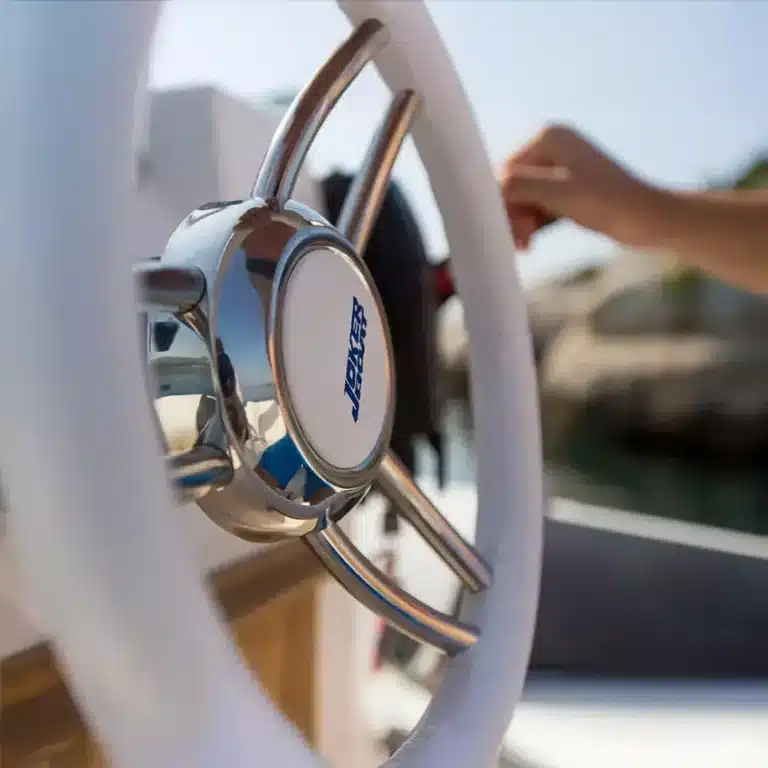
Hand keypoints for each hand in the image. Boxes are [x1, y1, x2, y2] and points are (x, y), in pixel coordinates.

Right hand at [500, 124, 659, 249]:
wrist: (650, 220)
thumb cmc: (608, 203)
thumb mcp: (557, 194)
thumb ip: (517, 186)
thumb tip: (485, 186)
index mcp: (548, 137)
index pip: (504, 171)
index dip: (501, 204)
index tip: (511, 233)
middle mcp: (551, 146)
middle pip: (510, 185)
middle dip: (511, 215)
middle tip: (522, 244)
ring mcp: (559, 167)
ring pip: (520, 199)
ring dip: (519, 223)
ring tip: (527, 246)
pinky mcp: (566, 189)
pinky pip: (534, 206)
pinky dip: (531, 224)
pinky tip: (532, 240)